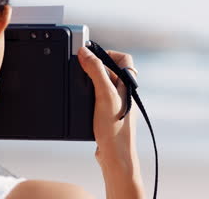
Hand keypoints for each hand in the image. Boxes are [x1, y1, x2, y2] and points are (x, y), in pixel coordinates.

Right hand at [77, 47, 138, 162]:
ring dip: (90, 82)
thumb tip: (85, 52)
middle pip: (110, 69)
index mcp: (128, 84)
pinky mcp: (107, 113)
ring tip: (80, 86)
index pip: (124, 58)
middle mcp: (124, 91)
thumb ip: (96, 71)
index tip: (92, 55)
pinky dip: (88, 95)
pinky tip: (81, 101)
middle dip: (95, 67)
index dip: (108, 53)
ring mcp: (116, 102)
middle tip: (81, 69)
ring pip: (102, 83)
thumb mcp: (104, 95)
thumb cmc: (115, 129)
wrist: (115, 156)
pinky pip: (97, 96)